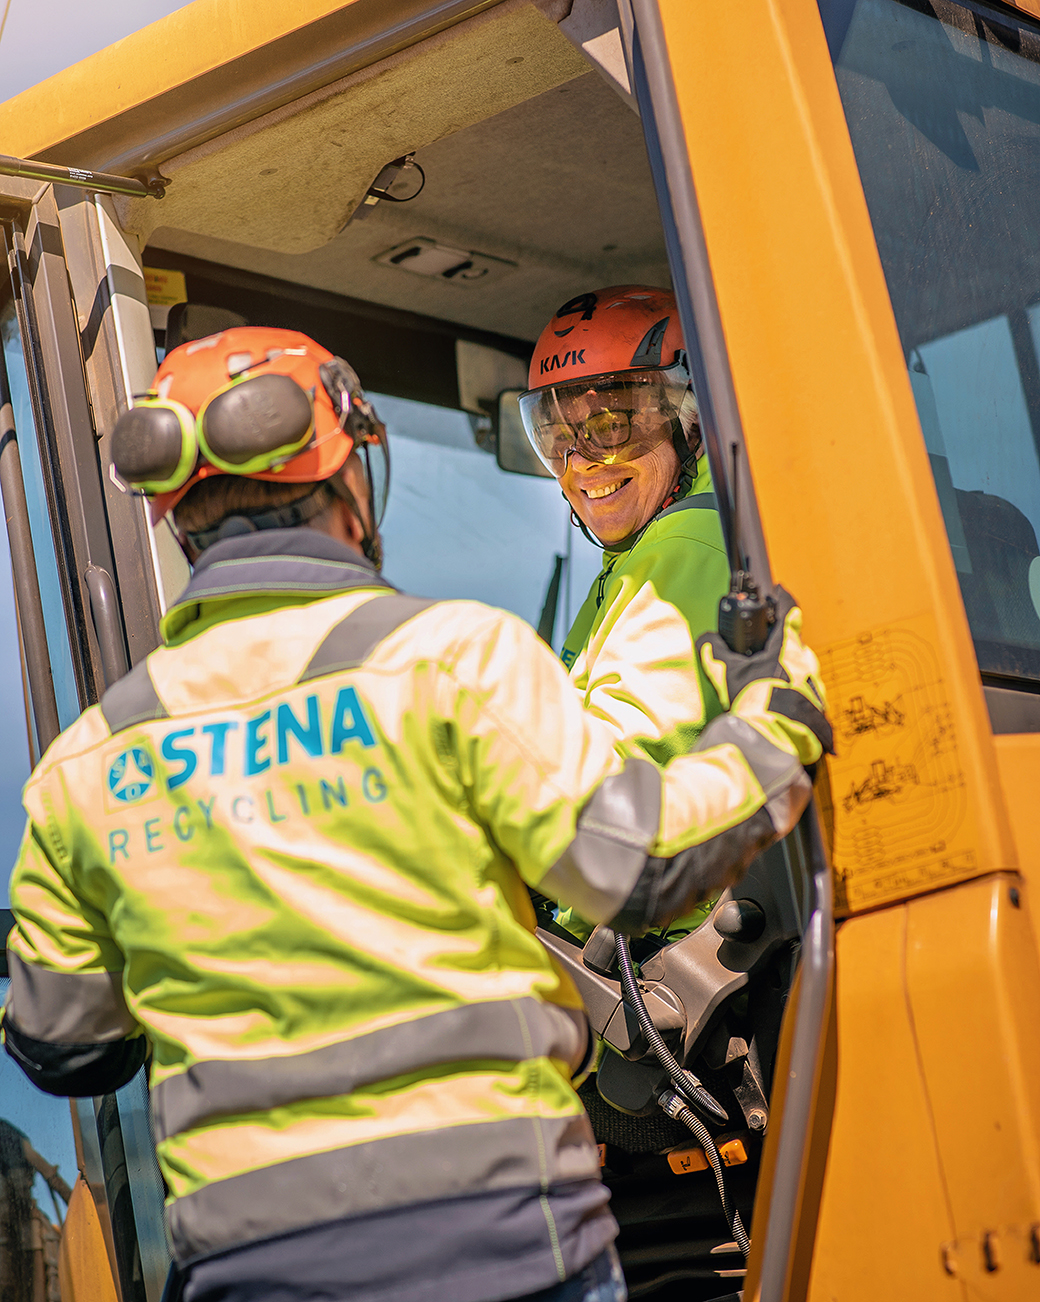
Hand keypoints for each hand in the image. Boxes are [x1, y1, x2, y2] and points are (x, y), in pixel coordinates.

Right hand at [697, 587, 832, 765]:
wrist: (776, 736)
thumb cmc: (754, 700)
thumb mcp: (727, 673)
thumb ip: (715, 652)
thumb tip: (706, 640)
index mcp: (786, 647)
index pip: (789, 614)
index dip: (783, 602)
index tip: (779, 594)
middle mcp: (805, 661)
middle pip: (795, 644)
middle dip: (781, 646)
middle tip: (764, 654)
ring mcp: (815, 683)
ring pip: (802, 668)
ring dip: (789, 672)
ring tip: (770, 685)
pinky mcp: (818, 704)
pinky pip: (806, 691)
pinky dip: (795, 693)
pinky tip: (779, 704)